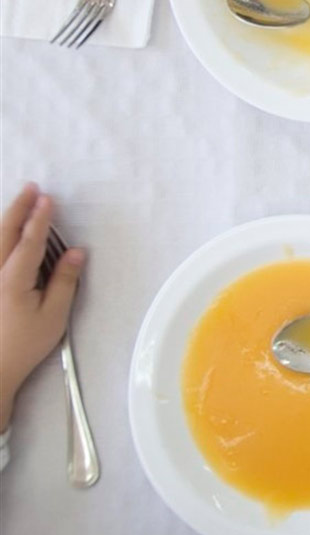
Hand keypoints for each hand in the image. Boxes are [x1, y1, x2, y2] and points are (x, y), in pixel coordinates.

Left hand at [0, 184, 83, 429]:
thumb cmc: (23, 345)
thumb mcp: (53, 316)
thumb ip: (64, 281)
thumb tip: (77, 252)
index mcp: (13, 280)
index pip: (29, 241)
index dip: (40, 219)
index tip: (48, 198)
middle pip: (3, 233)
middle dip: (18, 208)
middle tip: (31, 188)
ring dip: (5, 220)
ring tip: (17, 204)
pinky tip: (4, 236)